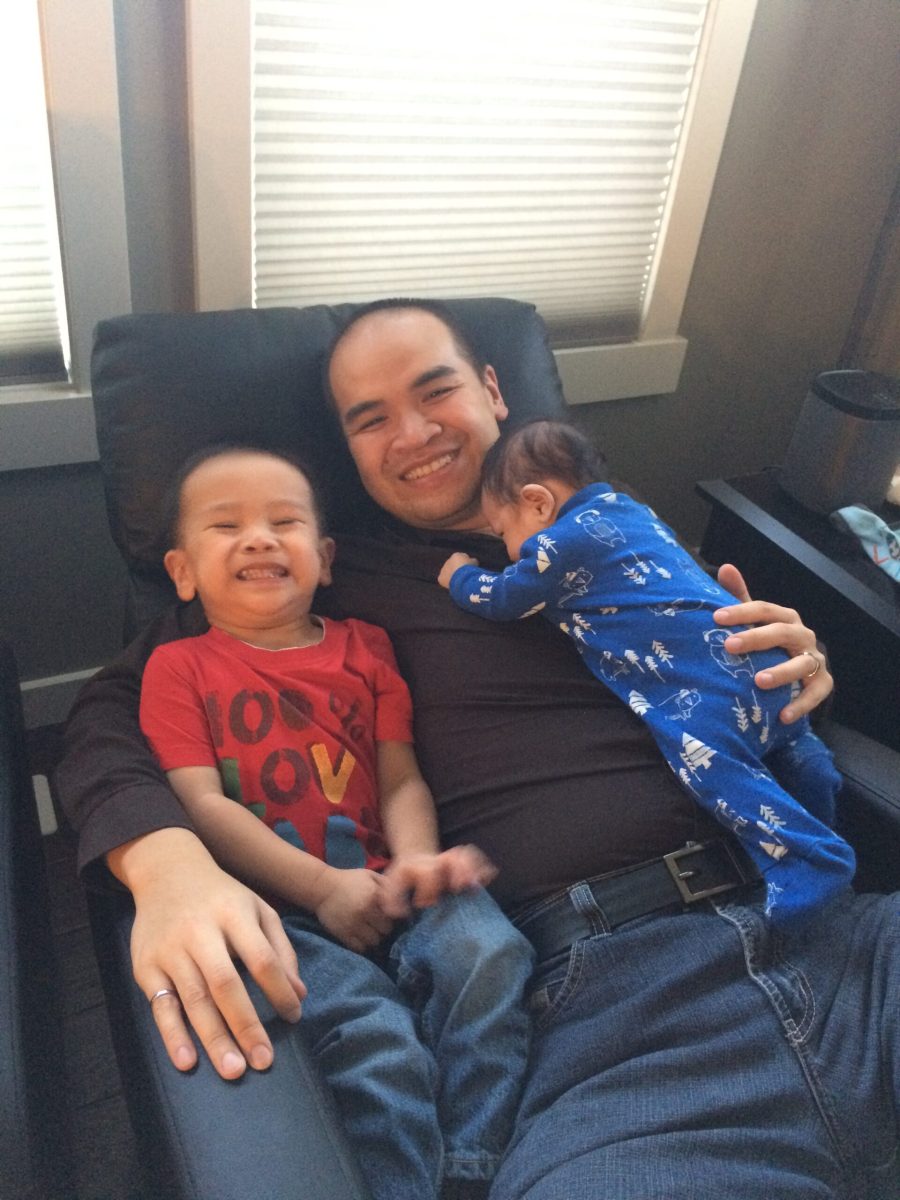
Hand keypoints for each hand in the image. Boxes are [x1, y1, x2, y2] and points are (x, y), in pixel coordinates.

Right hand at [118, 829, 306, 1080]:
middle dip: (246, 1024)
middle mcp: (201, 931)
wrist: (166, 871)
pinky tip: (186, 1061)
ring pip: (193, 998)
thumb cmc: (222, 897)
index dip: (279, 990)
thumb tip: (299, 994)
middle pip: (225, 983)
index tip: (294, 1018)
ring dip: (214, 1038)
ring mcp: (170, 950)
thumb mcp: (258, 909)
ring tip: (233, 1071)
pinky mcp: (146, 965)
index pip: (262, 957)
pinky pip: (161, 1005)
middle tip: (263, 1061)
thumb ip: (280, 949)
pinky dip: (173, 1034)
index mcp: (234, 914)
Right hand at [314, 868, 393, 951]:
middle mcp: (365, 910)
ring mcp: (353, 924)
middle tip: (380, 923)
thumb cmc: (349, 880)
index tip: (392, 916)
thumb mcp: (369, 875)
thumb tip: (403, 897)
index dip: (395, 916)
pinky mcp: (343, 934)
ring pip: (374, 941)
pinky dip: (363, 944)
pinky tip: (362, 936)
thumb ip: (387, 884)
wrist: (322, 887)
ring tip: (371, 931)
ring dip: (375, 937)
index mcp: (374, 895)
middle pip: (386, 930)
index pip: (395, 915)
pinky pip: (360, 947)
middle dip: (385, 927)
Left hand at [380, 845, 496, 917]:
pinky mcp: (461, 863)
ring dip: (473, 868)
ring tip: (476, 885)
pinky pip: (476, 858)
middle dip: (458, 871)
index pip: (427, 872)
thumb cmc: (402, 881)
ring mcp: (450, 859)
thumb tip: (400, 912)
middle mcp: (435, 860)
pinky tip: (487, 879)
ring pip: (465, 854)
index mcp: (417, 866)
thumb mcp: (390, 889)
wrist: (412, 862)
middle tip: (460, 887)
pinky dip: (483, 868)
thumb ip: (392, 900)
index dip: (429, 887)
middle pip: (451, 858)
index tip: (425, 903)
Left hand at [438, 553, 478, 588]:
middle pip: (453, 566)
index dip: (465, 564)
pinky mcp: (440, 578)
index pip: (461, 559)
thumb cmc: (470, 569)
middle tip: (463, 576)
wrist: (462, 577)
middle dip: (457, 570)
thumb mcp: (474, 562)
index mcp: (456, 555)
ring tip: (459, 582)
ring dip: (452, 576)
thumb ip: (472, 561)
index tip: (469, 569)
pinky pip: (444, 580)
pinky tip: (454, 585)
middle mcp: (447, 561)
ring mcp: (443, 570)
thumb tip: (472, 561)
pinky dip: (448, 583)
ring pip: (448, 573)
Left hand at [713, 563, 832, 722]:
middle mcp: (802, 635)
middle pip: (782, 632)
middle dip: (756, 638)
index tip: (716, 617)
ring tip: (759, 681)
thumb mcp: (754, 621)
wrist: (799, 671)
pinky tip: (783, 716)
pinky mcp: (823, 683)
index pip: (764, 608)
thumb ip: (740, 597)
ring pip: (802, 664)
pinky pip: (816, 693)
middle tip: (730, 646)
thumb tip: (725, 567)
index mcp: (784, 617)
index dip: (741, 611)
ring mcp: (814, 659)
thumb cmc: (768, 642)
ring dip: (781, 672)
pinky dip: (801, 705)